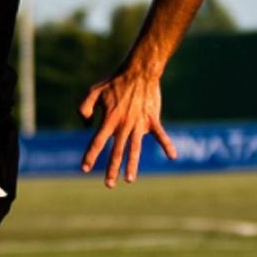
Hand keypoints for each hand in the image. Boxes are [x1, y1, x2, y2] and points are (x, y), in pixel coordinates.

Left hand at [79, 67, 176, 188]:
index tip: (84, 168)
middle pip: (116, 151)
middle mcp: (123, 125)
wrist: (139, 71)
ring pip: (135, 149)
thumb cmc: (114, 81)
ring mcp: (139, 123)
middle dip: (111, 169)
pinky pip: (160, 135)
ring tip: (129, 180)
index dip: (90, 155)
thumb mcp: (93, 92)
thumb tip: (87, 126)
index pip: (97, 142)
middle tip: (108, 185)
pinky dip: (167, 145)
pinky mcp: (152, 119)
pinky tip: (173, 156)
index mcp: (109, 119)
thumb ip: (84, 108)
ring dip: (132, 165)